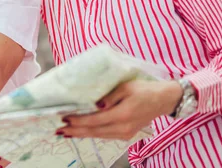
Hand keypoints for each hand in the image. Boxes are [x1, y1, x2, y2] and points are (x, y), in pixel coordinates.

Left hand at [58, 79, 182, 140]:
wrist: (163, 100)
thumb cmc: (143, 90)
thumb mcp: (126, 87)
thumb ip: (110, 96)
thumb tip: (95, 104)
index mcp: (122, 115)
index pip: (94, 120)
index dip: (78, 121)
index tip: (64, 119)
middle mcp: (123, 127)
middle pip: (94, 131)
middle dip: (75, 131)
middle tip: (58, 130)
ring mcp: (125, 133)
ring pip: (99, 135)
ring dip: (82, 134)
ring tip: (66, 132)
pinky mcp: (126, 134)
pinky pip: (105, 135)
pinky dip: (92, 134)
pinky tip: (83, 132)